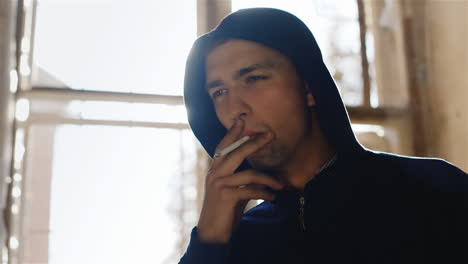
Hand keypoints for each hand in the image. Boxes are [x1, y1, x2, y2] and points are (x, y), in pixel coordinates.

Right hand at [196, 119, 283, 243]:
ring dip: (268, 179)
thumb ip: (240, 178)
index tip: (241, 120)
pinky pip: (250, 190)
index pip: (223, 147)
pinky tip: (273, 197)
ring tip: (281, 184)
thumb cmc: (224, 210)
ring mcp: (219, 184)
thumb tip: (260, 172)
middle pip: (236, 152)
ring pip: (248, 173)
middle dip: (254, 142)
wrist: (212, 232)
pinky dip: (264, 193)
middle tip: (270, 134)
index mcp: (215, 169)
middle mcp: (215, 173)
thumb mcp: (232, 189)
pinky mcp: (226, 196)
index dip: (232, 132)